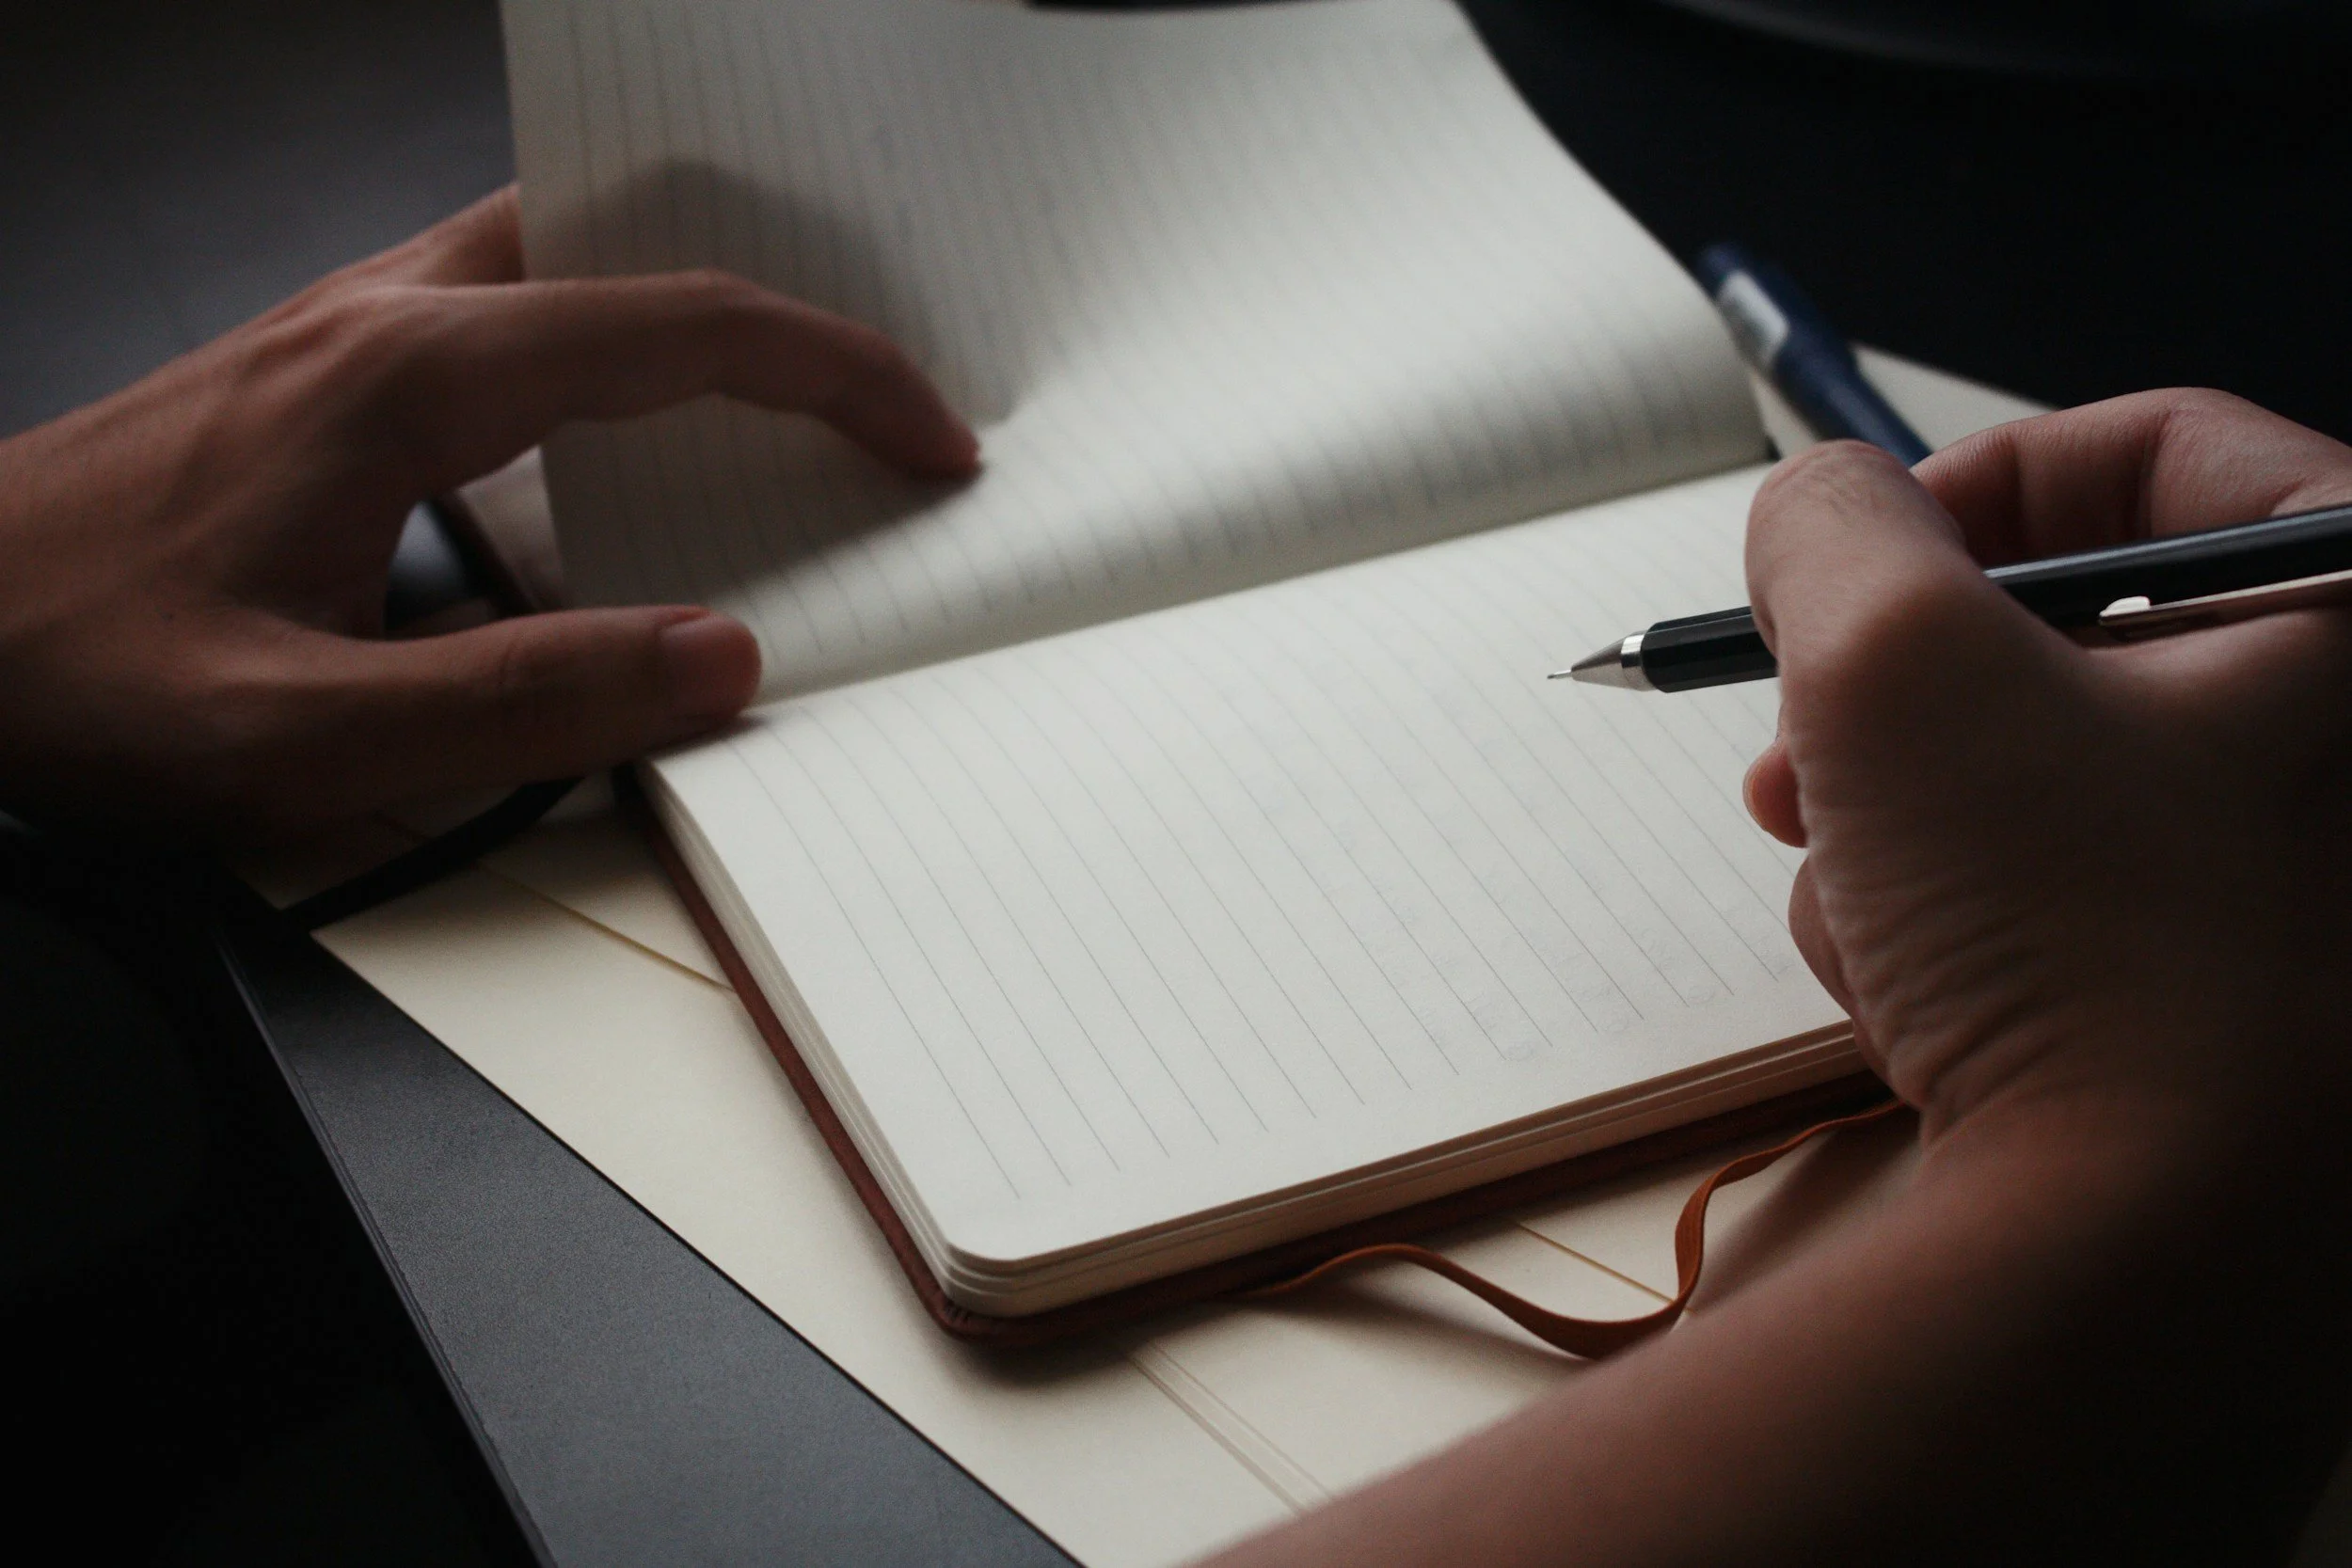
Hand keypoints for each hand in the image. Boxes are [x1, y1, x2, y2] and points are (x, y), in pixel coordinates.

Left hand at [0, 187, 976, 839]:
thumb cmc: (72, 674)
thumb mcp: (297, 738)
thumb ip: (519, 705)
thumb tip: (714, 662)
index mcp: (405, 381)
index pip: (680, 327)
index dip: (835, 374)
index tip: (928, 434)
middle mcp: (379, 319)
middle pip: (631, 248)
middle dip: (780, 301)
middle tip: (874, 384)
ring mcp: (339, 330)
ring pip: (562, 260)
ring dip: (683, 304)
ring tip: (776, 395)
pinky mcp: (314, 372)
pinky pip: (500, 311)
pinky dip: (599, 343)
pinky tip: (607, 444)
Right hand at [1743, 390, 2351, 1137]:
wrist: (2151, 1264)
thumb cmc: (2077, 940)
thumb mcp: (1892, 662)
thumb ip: (1829, 525)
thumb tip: (1821, 509)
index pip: (2162, 452)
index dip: (1974, 482)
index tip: (1855, 571)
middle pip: (2083, 635)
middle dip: (1903, 705)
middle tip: (1803, 758)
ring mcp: (2305, 895)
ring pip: (2046, 781)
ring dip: (1906, 831)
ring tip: (1864, 914)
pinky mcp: (2244, 1007)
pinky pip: (2063, 903)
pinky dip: (1962, 931)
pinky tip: (1925, 1003)